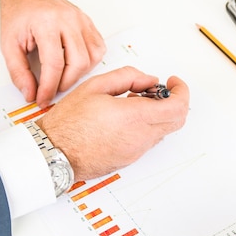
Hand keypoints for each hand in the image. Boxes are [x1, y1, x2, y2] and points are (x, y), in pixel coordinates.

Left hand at [0, 0, 105, 108]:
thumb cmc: (18, 14)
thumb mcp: (8, 44)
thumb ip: (18, 71)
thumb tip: (30, 93)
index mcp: (46, 22)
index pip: (54, 64)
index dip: (49, 87)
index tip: (42, 98)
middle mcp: (68, 19)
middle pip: (78, 62)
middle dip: (66, 83)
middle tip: (52, 89)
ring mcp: (81, 20)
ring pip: (92, 57)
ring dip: (79, 73)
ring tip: (63, 76)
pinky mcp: (88, 22)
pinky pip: (98, 48)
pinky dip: (90, 61)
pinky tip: (74, 63)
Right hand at [36, 66, 188, 180]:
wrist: (55, 153)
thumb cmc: (69, 122)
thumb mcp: (96, 86)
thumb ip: (128, 77)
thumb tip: (149, 80)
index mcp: (134, 117)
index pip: (177, 106)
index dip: (181, 91)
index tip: (172, 82)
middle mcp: (140, 137)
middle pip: (177, 120)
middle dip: (174, 101)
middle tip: (158, 90)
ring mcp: (136, 151)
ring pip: (163, 130)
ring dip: (159, 114)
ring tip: (135, 101)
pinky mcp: (130, 159)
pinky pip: (149, 140)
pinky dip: (147, 125)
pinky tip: (127, 117)